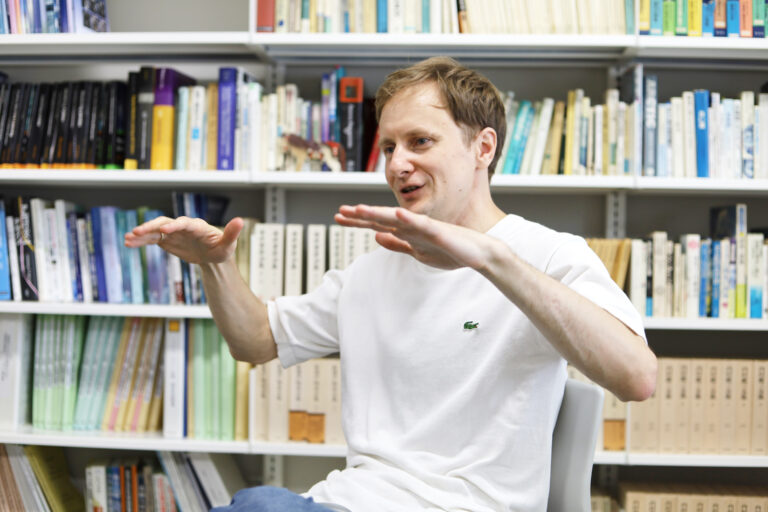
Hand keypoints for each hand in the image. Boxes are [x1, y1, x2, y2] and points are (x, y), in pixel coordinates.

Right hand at [124, 216, 243, 264]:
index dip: (174, 226)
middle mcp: (182, 226)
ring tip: (128, 238)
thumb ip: (232, 233)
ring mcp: (173, 233)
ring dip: (142, 233)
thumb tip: (241, 221)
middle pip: (164, 223)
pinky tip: (128, 243)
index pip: (184, 223)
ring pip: (155, 230)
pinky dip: (140, 241)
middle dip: (151, 227)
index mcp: (197, 226)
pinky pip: (151, 240)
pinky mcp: (166, 240)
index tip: (164, 231)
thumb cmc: (222, 249)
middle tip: (137, 232)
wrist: (213, 256)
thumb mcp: (228, 244)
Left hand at [334, 204, 500, 270]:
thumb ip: (397, 243)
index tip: (338, 217)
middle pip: (382, 219)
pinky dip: (409, 218)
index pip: (377, 224)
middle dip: (361, 215)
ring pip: (397, 218)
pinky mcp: (438, 231)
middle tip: (340, 212)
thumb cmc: (450, 251)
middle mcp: (412, 226)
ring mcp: (425, 227)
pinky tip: (397, 213)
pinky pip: (422, 224)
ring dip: (379, 213)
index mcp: (407, 231)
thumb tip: (376, 237)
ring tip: (360, 209)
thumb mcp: (417, 251)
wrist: (478, 254)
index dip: (358, 221)